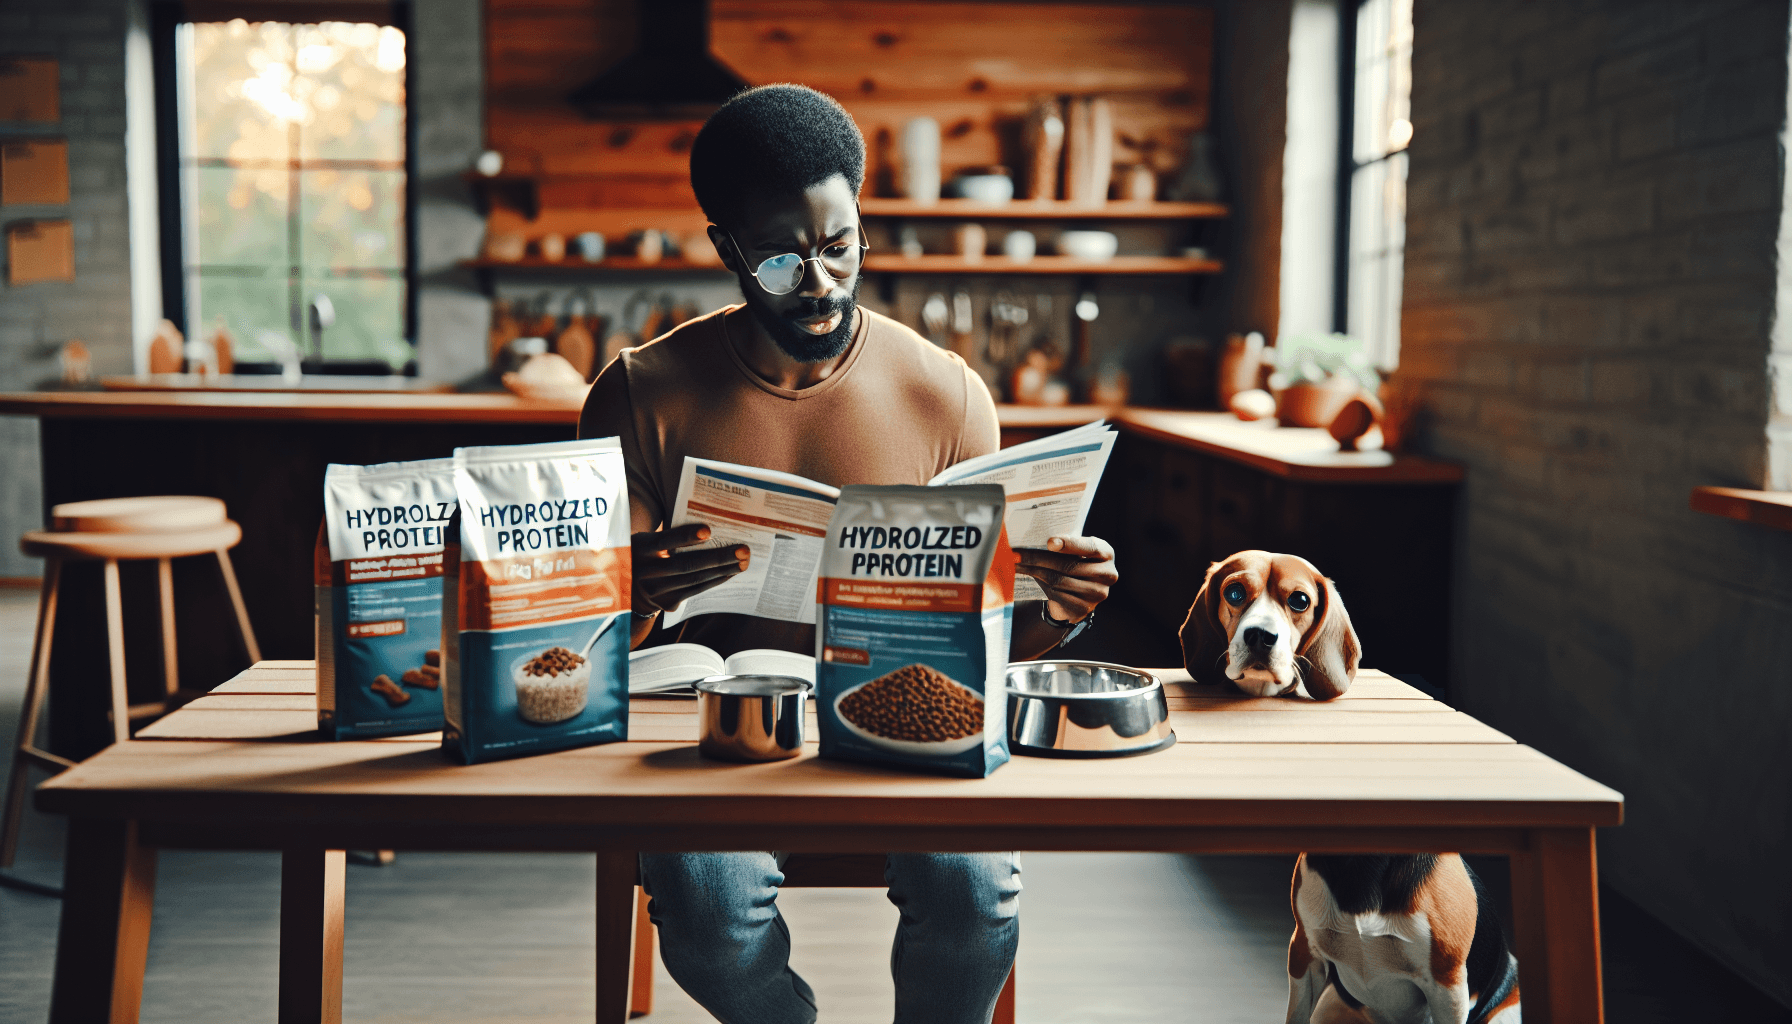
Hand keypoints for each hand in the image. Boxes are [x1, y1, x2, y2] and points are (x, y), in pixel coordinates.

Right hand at [633, 523, 748, 614]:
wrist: (626, 589)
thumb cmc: (644, 555)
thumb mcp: (645, 541)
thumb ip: (668, 536)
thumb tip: (709, 527)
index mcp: (640, 548)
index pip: (665, 540)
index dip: (687, 537)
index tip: (709, 530)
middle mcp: (646, 572)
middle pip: (687, 564)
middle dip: (718, 557)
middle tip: (744, 550)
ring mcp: (657, 591)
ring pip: (695, 579)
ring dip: (723, 570)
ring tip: (744, 561)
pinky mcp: (668, 603)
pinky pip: (696, 591)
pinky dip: (715, 580)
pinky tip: (731, 572)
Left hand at [1015, 535, 1116, 623]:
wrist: (1078, 592)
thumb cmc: (1075, 562)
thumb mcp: (1075, 550)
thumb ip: (1064, 544)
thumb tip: (1036, 540)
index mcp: (1106, 553)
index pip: (1089, 547)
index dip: (1069, 544)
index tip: (1049, 542)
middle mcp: (1107, 574)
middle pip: (1069, 565)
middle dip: (1040, 558)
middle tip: (1018, 553)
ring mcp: (1097, 593)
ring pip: (1059, 580)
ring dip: (1035, 571)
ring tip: (1018, 563)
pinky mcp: (1084, 607)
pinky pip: (1056, 593)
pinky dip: (1039, 583)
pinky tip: (1027, 575)